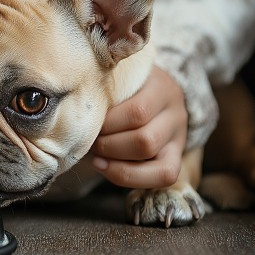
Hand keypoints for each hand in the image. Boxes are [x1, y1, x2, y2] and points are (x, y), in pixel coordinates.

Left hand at [90, 66, 186, 189]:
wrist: (155, 91)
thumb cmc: (126, 85)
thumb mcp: (118, 77)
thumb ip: (104, 89)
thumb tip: (76, 112)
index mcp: (160, 86)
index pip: (138, 112)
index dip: (109, 123)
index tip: (88, 121)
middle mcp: (175, 113)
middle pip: (145, 139)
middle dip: (109, 144)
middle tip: (90, 139)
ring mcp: (178, 136)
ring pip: (153, 158)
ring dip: (116, 160)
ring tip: (95, 153)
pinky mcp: (177, 157)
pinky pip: (163, 176)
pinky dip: (129, 176)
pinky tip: (105, 167)